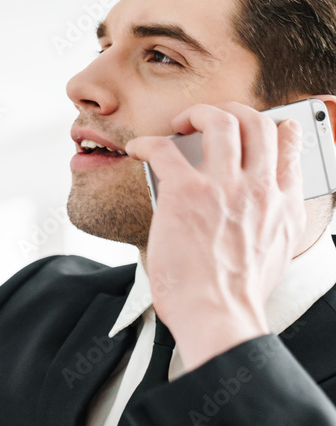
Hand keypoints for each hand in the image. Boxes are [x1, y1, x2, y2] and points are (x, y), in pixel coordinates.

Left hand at [125, 101, 306, 370]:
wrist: (217, 315)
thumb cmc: (235, 294)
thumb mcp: (276, 251)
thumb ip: (273, 219)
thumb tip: (262, 207)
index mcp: (282, 203)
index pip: (288, 146)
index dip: (275, 128)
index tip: (262, 125)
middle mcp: (259, 188)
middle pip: (255, 122)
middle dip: (228, 111)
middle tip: (205, 120)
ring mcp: (224, 187)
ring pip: (219, 121)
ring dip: (195, 114)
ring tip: (178, 125)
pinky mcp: (186, 192)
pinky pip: (163, 148)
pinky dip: (147, 142)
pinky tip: (138, 148)